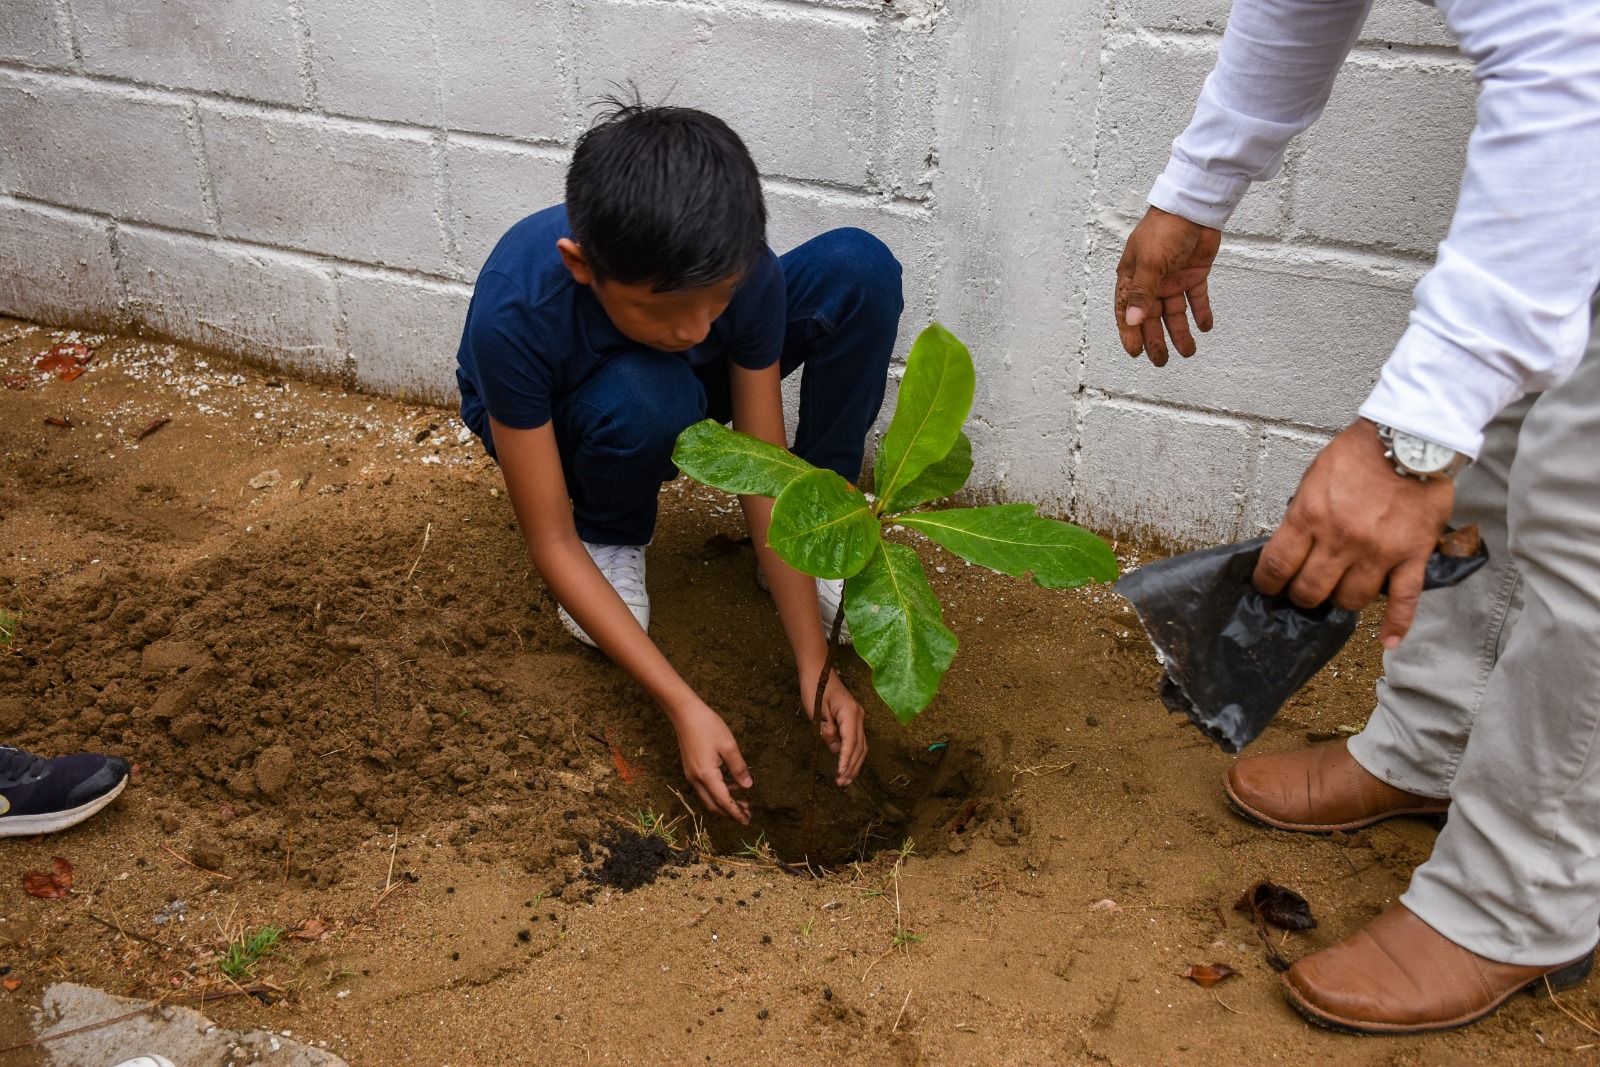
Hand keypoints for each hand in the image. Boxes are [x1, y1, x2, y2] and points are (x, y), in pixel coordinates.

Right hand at [671, 704, 752, 823]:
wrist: (684, 714)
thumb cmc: (708, 726)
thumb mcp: (729, 746)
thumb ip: (739, 768)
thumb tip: (748, 786)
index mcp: (706, 775)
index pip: (723, 801)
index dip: (736, 813)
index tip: (747, 821)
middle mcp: (696, 779)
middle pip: (713, 805)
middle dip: (730, 812)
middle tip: (747, 814)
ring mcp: (691, 775)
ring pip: (708, 797)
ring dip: (724, 802)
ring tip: (743, 800)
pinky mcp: (690, 769)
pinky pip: (705, 788)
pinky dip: (718, 791)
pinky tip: (732, 784)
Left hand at [802, 670, 866, 786]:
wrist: (819, 671)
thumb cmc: (815, 688)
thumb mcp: (817, 711)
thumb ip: (827, 731)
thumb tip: (836, 750)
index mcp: (850, 713)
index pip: (851, 742)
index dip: (846, 760)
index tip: (840, 774)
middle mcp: (859, 716)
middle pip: (859, 747)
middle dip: (852, 767)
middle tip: (842, 784)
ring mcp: (858, 718)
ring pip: (861, 746)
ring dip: (854, 764)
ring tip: (846, 780)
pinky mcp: (854, 720)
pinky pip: (857, 741)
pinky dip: (853, 755)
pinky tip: (848, 766)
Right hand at [1115, 206, 1221, 365]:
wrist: (1195, 207)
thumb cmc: (1164, 229)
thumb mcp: (1151, 263)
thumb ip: (1143, 294)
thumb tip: (1133, 321)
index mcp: (1133, 278)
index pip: (1127, 312)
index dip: (1130, 334)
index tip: (1136, 353)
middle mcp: (1151, 282)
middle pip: (1151, 318)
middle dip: (1156, 340)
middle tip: (1162, 361)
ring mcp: (1172, 279)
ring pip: (1174, 313)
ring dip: (1180, 332)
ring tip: (1188, 351)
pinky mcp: (1193, 275)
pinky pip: (1196, 299)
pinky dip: (1201, 313)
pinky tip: (1205, 327)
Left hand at [1254, 419, 1455, 648]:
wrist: (1411, 438)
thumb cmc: (1359, 453)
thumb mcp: (1314, 478)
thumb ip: (1302, 515)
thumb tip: (1291, 547)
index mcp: (1309, 517)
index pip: (1276, 567)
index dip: (1267, 584)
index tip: (1269, 587)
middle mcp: (1340, 540)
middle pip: (1310, 591)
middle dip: (1301, 596)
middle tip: (1303, 591)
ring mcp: (1378, 552)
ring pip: (1351, 600)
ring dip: (1340, 600)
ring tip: (1339, 592)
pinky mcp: (1412, 556)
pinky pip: (1404, 600)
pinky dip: (1396, 624)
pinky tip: (1387, 641)